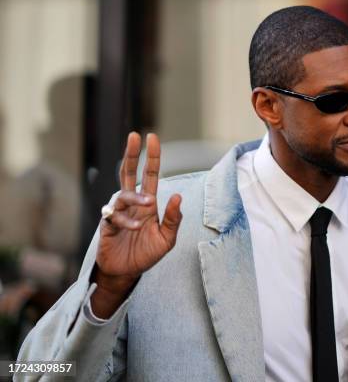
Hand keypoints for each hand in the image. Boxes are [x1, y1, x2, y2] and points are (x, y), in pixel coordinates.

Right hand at [91, 133, 181, 317]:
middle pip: (128, 173)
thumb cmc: (146, 254)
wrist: (126, 273)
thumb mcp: (167, 239)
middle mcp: (132, 204)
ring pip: (122, 194)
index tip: (152, 137)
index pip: (149, 175)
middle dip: (132, 154)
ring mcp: (118, 212)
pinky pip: (114, 216)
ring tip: (149, 205)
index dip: (151, 157)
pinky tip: (136, 228)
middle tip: (135, 136)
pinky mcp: (107, 225)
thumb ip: (174, 219)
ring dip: (136, 197)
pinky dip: (126, 220)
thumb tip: (178, 195)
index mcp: (147, 203)